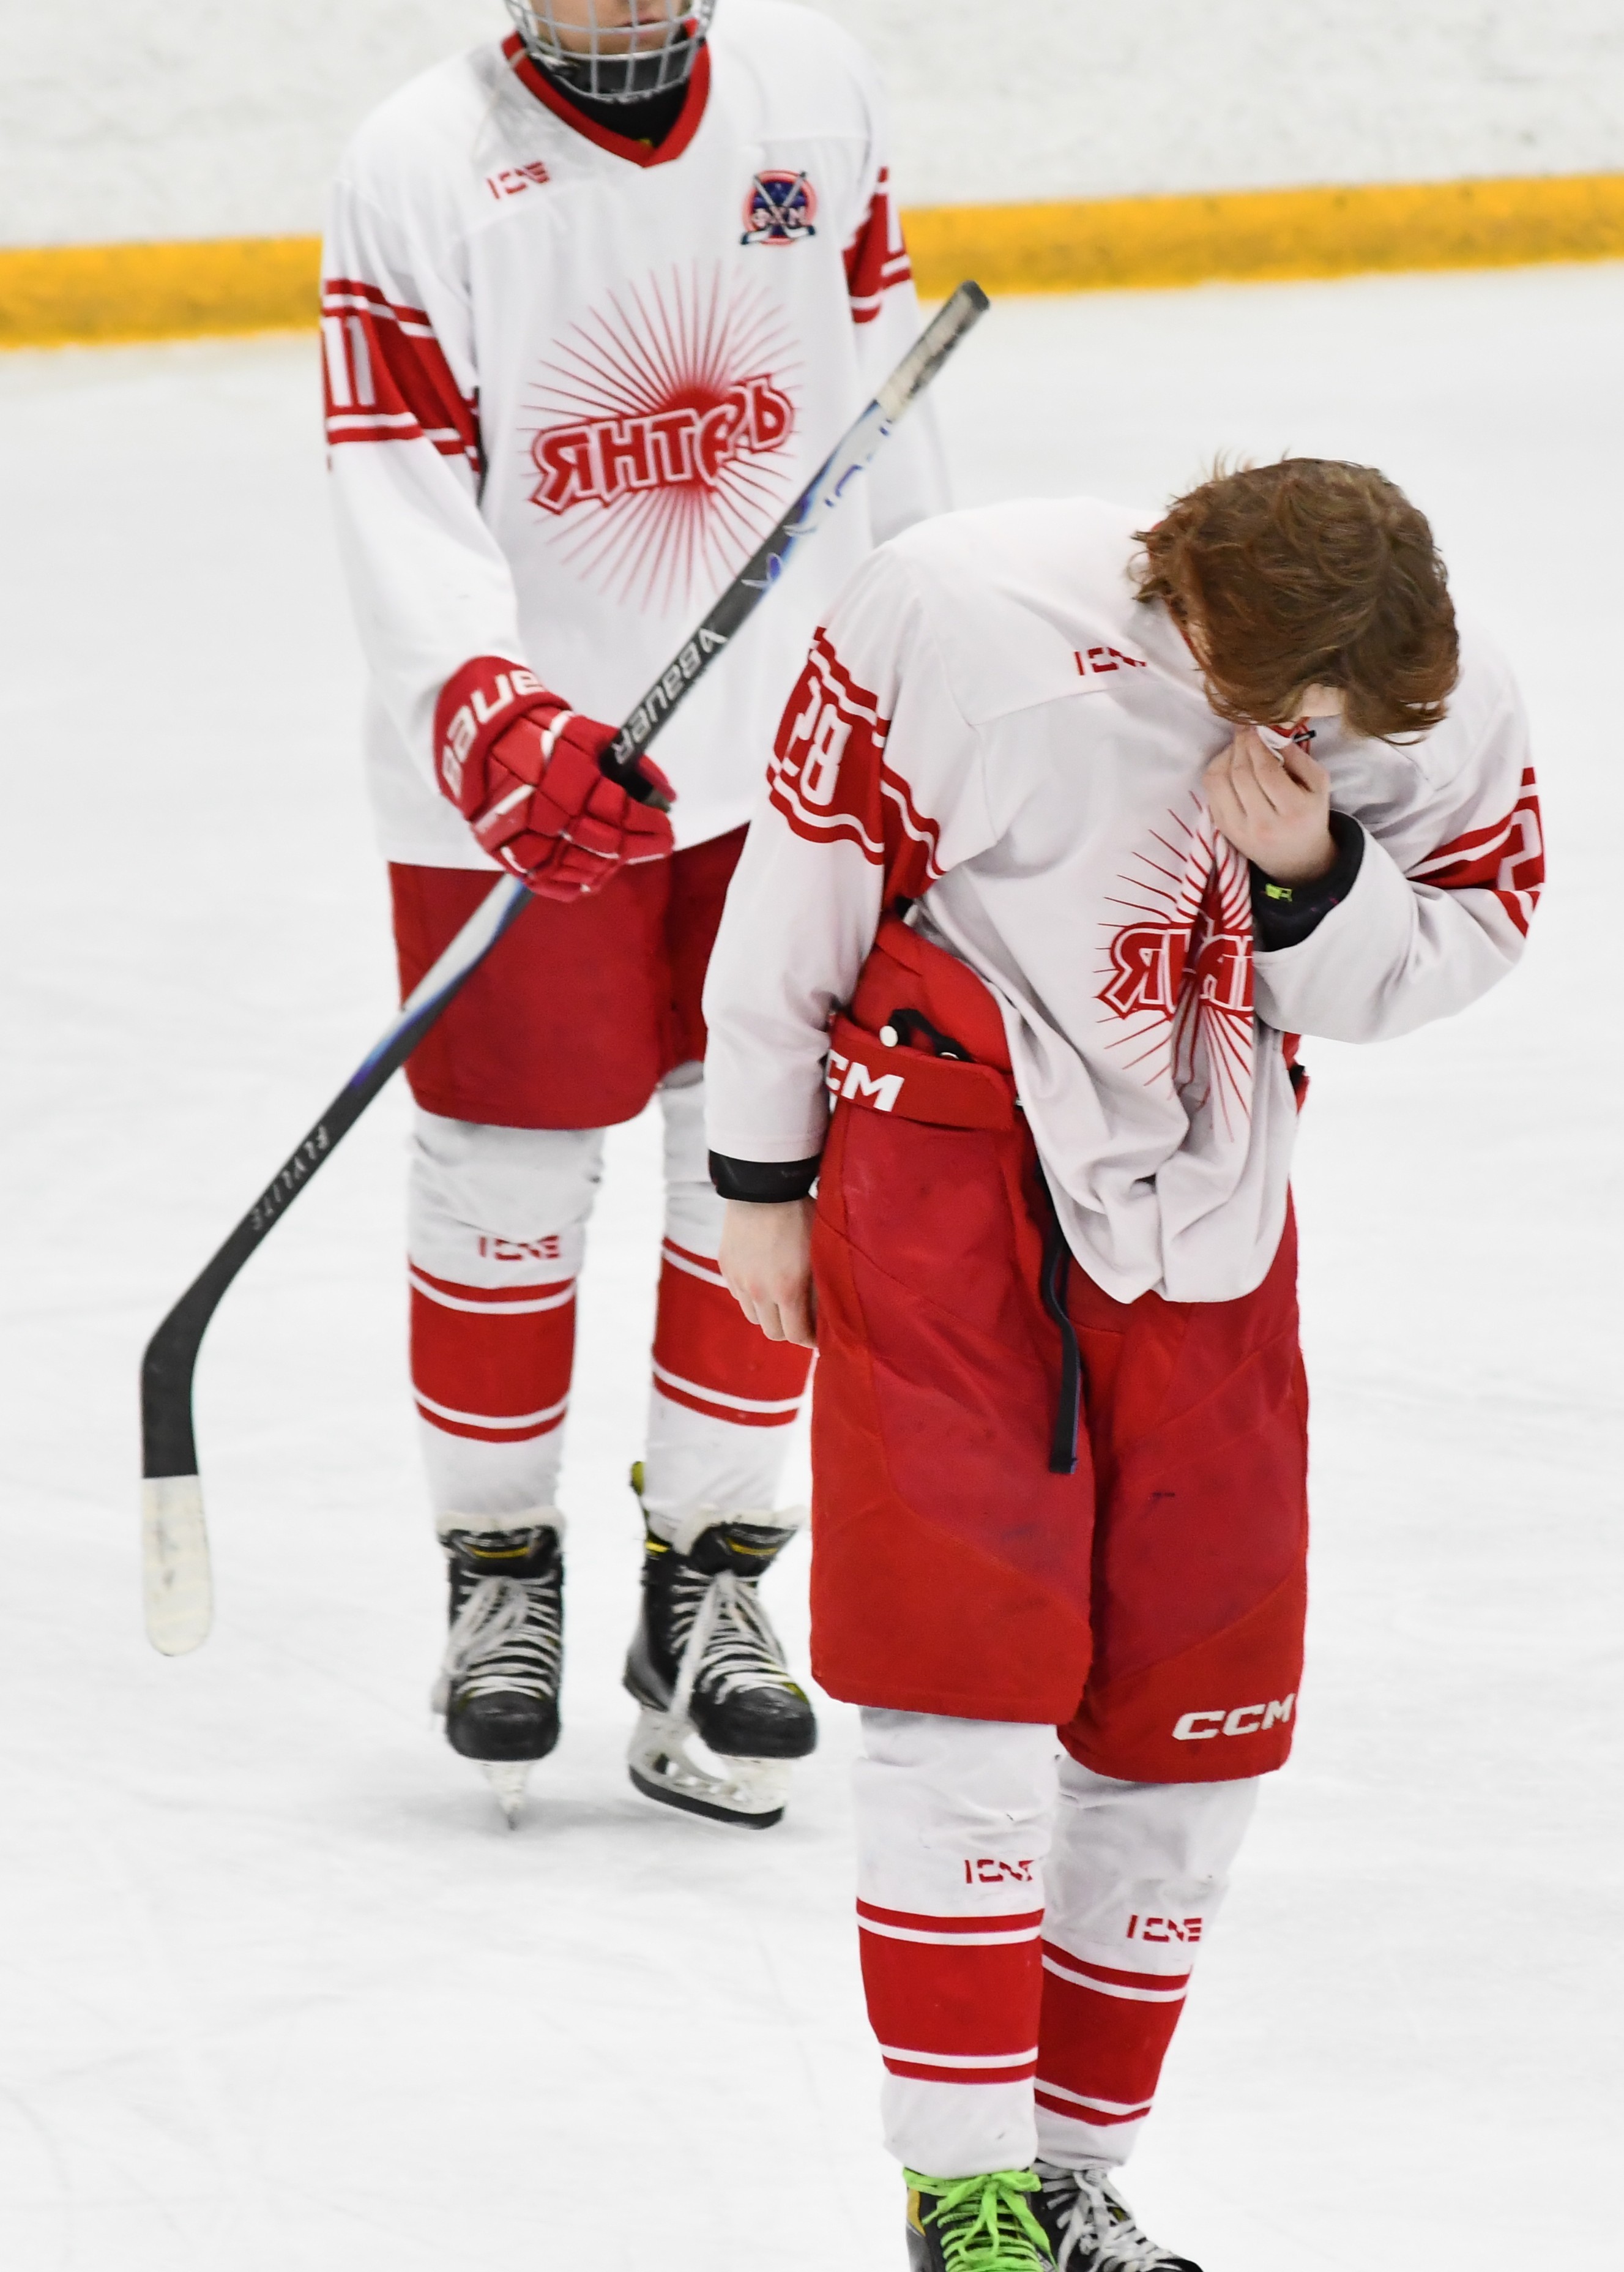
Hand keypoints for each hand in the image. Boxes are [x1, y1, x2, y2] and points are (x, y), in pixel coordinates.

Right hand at [477, 708, 673, 899]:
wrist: (485, 741)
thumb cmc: (545, 734)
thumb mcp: (593, 736)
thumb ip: (634, 765)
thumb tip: (668, 796)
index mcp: (573, 782)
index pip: (626, 816)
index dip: (653, 826)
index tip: (667, 828)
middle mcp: (553, 816)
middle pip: (611, 846)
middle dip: (641, 846)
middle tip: (657, 843)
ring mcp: (531, 841)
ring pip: (586, 870)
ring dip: (613, 865)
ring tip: (623, 853)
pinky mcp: (513, 857)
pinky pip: (554, 885)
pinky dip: (579, 883)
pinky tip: (594, 873)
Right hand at [719, 1198, 816, 1348]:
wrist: (763, 1186)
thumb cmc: (801, 1214)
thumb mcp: (820, 1252)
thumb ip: (821, 1286)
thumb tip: (827, 1313)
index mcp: (787, 1291)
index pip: (797, 1335)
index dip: (811, 1341)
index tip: (820, 1337)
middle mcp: (759, 1292)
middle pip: (773, 1333)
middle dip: (789, 1331)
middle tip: (802, 1321)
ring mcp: (739, 1280)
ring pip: (753, 1316)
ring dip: (768, 1315)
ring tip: (780, 1301)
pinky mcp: (726, 1266)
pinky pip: (739, 1294)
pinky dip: (751, 1296)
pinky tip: (763, 1280)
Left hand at [1204, 727, 1334, 883]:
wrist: (1296, 857)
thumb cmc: (1309, 813)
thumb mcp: (1318, 784)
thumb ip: (1298, 756)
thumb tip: (1269, 733)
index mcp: (1293, 812)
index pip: (1266, 771)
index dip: (1256, 743)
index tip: (1255, 726)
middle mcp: (1263, 825)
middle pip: (1240, 774)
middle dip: (1240, 745)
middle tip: (1244, 729)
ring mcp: (1239, 830)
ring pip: (1218, 782)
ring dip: (1224, 756)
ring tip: (1238, 747)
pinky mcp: (1224, 831)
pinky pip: (1211, 794)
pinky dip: (1216, 772)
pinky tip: (1229, 764)